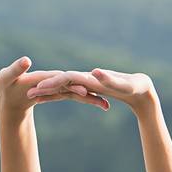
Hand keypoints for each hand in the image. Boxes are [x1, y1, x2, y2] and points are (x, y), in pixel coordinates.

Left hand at [0, 56, 109, 119]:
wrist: (6, 95)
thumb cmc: (5, 85)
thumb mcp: (6, 77)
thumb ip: (15, 68)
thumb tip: (26, 60)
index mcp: (45, 76)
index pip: (62, 79)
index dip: (73, 84)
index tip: (84, 91)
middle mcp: (55, 79)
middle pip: (74, 85)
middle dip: (88, 93)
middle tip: (103, 102)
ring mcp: (58, 86)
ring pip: (77, 92)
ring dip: (91, 98)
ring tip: (106, 106)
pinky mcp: (59, 93)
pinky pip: (74, 97)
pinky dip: (87, 100)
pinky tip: (102, 106)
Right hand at [27, 67, 156, 111]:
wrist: (143, 86)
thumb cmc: (134, 86)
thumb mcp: (124, 85)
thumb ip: (110, 80)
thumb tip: (95, 72)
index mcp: (90, 76)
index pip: (67, 77)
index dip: (52, 82)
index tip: (38, 87)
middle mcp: (86, 78)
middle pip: (62, 80)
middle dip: (46, 85)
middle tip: (28, 91)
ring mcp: (88, 82)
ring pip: (65, 86)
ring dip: (50, 90)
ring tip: (33, 95)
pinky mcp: (90, 88)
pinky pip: (73, 91)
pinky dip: (61, 94)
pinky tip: (51, 99)